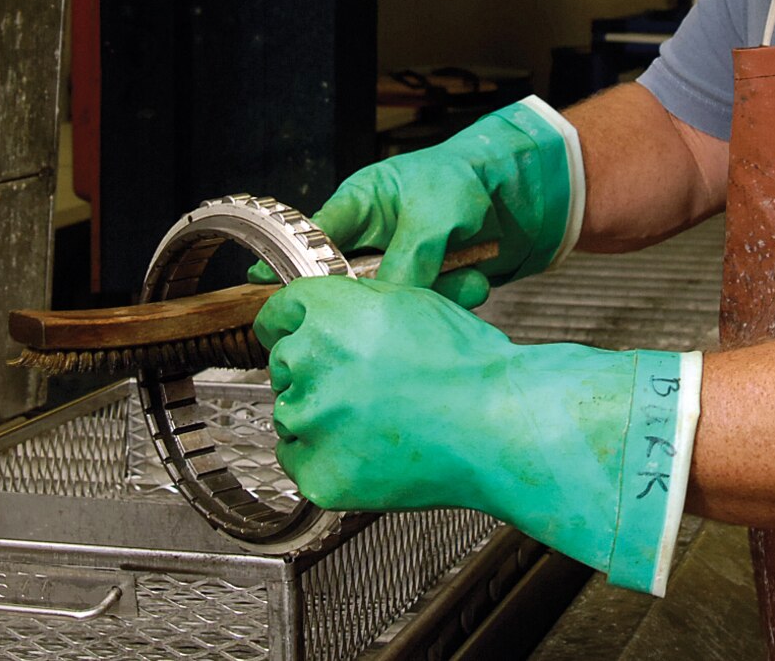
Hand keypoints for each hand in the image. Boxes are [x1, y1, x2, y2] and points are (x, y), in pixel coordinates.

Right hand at [251, 98, 581, 306]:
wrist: (526, 190)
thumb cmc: (469, 176)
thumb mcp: (432, 215)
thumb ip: (406, 261)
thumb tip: (386, 305)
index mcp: (360, 206)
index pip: (311, 241)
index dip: (288, 268)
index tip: (266, 292)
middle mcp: (376, 238)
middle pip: (354, 283)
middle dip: (382, 295)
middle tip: (401, 296)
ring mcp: (405, 262)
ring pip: (397, 300)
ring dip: (433, 296)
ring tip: (464, 278)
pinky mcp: (434, 283)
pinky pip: (431, 306)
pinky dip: (456, 297)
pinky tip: (476, 279)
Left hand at [254, 274, 700, 595]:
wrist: (498, 425)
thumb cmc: (468, 365)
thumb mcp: (406, 303)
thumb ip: (350, 306)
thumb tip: (320, 317)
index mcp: (325, 311)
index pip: (276, 316)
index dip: (293, 328)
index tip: (300, 340)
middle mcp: (307, 360)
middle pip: (283, 366)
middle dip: (316, 373)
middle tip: (366, 386)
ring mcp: (310, 421)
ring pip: (290, 415)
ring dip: (321, 418)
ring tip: (377, 421)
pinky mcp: (318, 472)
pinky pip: (300, 461)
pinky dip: (327, 459)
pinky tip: (370, 450)